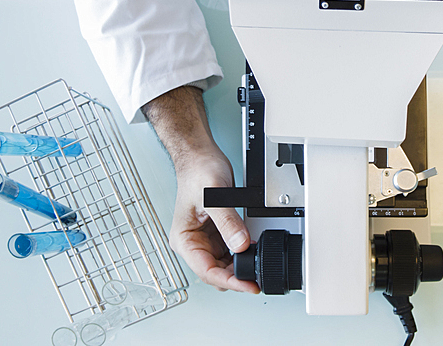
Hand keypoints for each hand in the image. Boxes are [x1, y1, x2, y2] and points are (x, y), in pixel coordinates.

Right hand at [170, 152, 258, 292]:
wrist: (201, 157)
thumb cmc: (198, 172)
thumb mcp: (215, 197)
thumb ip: (228, 223)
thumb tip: (241, 245)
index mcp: (184, 239)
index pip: (206, 271)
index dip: (229, 281)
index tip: (248, 285)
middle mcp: (193, 243)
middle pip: (216, 273)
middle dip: (236, 277)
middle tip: (258, 277)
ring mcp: (205, 240)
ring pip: (224, 266)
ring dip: (240, 267)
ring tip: (257, 264)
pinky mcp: (217, 234)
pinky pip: (231, 252)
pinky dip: (242, 254)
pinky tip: (252, 251)